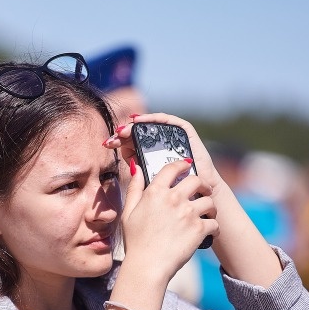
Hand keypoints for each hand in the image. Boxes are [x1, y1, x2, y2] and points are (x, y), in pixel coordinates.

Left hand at [105, 112, 226, 197]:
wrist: (201, 191)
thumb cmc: (177, 190)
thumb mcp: (153, 181)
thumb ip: (141, 175)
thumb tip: (130, 165)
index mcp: (150, 154)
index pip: (131, 143)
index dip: (119, 142)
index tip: (107, 144)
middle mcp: (159, 143)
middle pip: (138, 133)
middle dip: (124, 133)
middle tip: (113, 137)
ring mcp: (171, 136)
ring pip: (150, 126)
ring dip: (135, 125)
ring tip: (123, 130)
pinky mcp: (183, 130)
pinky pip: (166, 120)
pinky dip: (152, 118)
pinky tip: (139, 120)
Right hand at [120, 155, 218, 284]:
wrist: (147, 266)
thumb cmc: (135, 241)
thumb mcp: (128, 212)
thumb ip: (134, 188)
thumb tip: (136, 168)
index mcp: (155, 192)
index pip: (172, 168)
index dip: (182, 164)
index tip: (187, 166)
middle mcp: (174, 199)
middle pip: (197, 180)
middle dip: (202, 184)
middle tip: (203, 191)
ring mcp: (188, 213)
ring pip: (209, 201)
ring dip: (210, 207)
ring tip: (208, 213)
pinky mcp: (199, 229)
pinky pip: (214, 223)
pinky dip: (214, 228)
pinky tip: (210, 232)